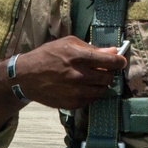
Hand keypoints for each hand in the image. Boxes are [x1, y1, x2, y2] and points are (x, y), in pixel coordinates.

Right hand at [9, 37, 126, 108]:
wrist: (26, 77)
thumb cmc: (46, 56)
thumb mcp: (67, 43)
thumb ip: (91, 48)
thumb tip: (112, 52)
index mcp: (78, 57)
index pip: (110, 62)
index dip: (119, 61)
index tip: (121, 61)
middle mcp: (78, 75)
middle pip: (107, 77)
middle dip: (108, 73)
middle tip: (102, 69)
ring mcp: (76, 91)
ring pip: (101, 90)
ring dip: (100, 84)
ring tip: (90, 78)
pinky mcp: (73, 103)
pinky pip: (91, 99)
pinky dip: (90, 93)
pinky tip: (81, 86)